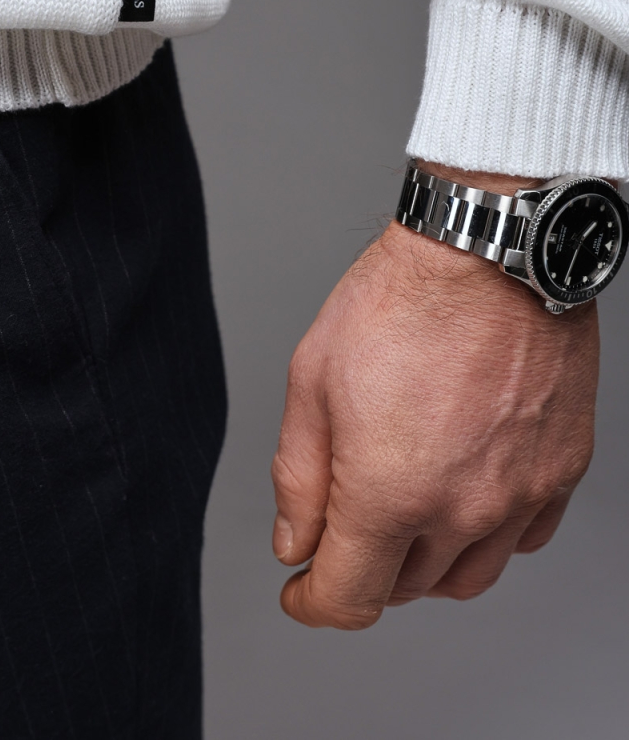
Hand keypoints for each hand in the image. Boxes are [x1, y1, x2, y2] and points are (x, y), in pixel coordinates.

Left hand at [271, 166, 598, 629]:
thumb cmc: (399, 300)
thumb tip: (296, 542)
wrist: (488, 251)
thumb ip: (299, 477)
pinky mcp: (560, 470)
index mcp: (388, 491)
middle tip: (344, 529)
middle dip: (363, 570)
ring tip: (402, 517)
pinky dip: (486, 536)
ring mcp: (519, 494)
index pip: (348, 598)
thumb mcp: (312, 380)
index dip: (313, 604)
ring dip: (424, 564)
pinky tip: (462, 495)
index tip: (302, 590)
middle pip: (404, 589)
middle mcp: (461, 508)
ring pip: (467, 576)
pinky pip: (523, 540)